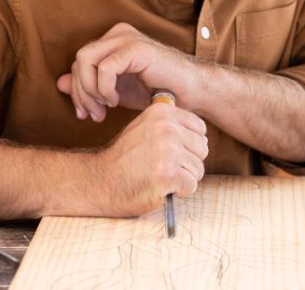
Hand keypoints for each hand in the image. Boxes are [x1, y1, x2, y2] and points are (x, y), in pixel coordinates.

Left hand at [56, 23, 199, 121]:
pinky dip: (104, 88)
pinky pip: (104, 68)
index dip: (77, 89)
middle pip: (78, 60)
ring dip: (90, 90)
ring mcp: (127, 38)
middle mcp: (118, 34)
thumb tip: (60, 83)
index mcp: (113, 41)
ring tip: (104, 108)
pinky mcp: (136, 48)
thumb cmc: (158, 91)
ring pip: (85, 60)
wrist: (191, 93)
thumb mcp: (116, 92)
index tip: (86, 114)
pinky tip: (115, 100)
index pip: (79, 61)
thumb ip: (89, 85)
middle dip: (80, 92)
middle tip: (93, 115)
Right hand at [93, 101, 207, 216]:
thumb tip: (200, 130)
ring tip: (161, 176)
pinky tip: (162, 187)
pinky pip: (191, 185)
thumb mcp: (144, 128)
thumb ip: (169, 124)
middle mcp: (166, 127)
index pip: (200, 129)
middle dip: (188, 163)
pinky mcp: (167, 174)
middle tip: (165, 167)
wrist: (102, 182)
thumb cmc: (126, 158)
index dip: (189, 145)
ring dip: (184, 178)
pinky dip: (180, 191)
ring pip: (198, 169)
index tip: (171, 152)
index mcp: (162, 112)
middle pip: (202, 149)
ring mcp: (167, 150)